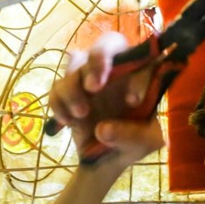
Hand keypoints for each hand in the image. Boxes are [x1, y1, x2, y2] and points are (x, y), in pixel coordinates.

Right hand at [48, 33, 163, 165]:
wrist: (112, 159)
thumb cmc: (137, 142)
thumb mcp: (147, 144)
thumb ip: (133, 136)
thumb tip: (102, 129)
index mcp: (142, 76)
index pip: (144, 59)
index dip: (136, 76)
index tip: (133, 102)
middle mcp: (117, 70)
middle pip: (107, 43)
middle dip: (98, 60)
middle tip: (94, 87)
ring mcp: (90, 78)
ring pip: (76, 62)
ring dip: (74, 86)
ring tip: (82, 113)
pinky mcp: (69, 93)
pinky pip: (57, 87)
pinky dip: (58, 102)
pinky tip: (67, 122)